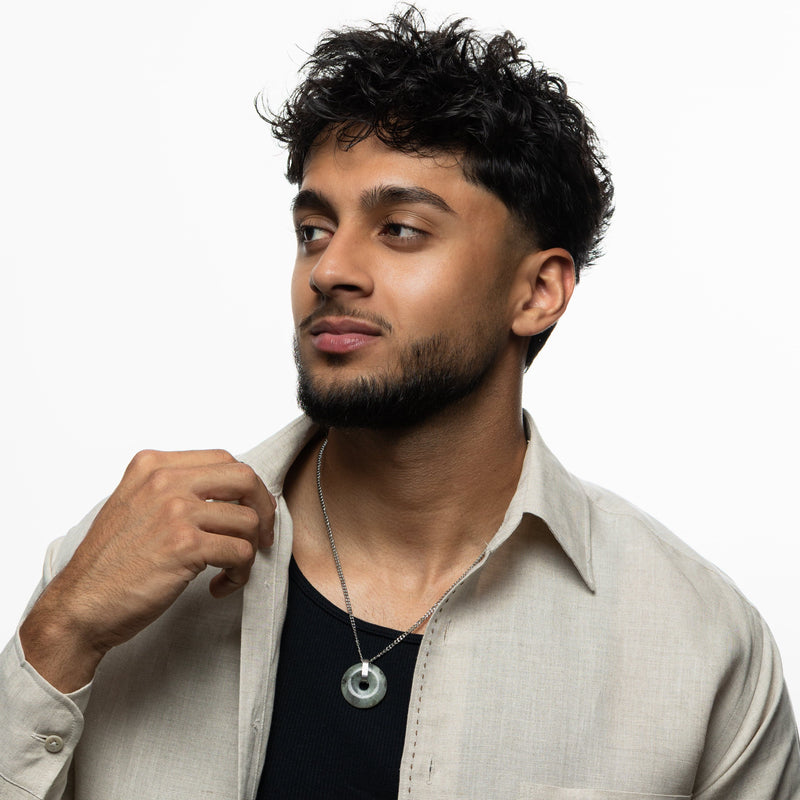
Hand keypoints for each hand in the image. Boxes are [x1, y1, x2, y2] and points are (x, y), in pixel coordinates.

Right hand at [19, 449, 274, 691]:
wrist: (80, 605)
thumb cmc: (111, 563)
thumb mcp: (136, 505)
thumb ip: (175, 489)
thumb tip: (230, 492)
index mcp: (153, 465)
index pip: (224, 459)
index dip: (247, 487)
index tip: (250, 511)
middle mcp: (165, 480)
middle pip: (245, 478)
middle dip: (263, 509)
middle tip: (262, 537)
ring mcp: (175, 510)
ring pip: (248, 520)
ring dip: (249, 550)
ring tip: (230, 570)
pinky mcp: (185, 545)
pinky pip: (241, 552)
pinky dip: (240, 573)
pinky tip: (220, 586)